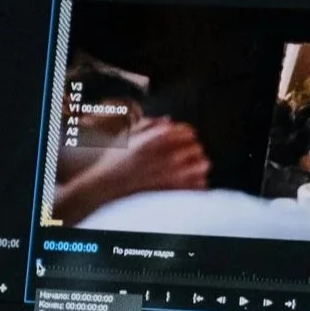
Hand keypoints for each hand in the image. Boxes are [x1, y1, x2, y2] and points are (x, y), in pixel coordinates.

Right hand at [52, 117, 209, 223]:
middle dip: (193, 150)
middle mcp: (167, 154)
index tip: (185, 139)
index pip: (188, 131)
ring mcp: (171, 173)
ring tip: (192, 167)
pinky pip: (198, 184)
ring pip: (202, 165)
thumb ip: (149, 124)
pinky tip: (189, 182)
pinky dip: (197, 182)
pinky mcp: (171, 190)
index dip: (187, 134)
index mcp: (158, 138)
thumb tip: (168, 120)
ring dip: (199, 165)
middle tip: (187, 154)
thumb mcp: (128, 134)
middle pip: (197, 147)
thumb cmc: (115, 158)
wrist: (106, 184)